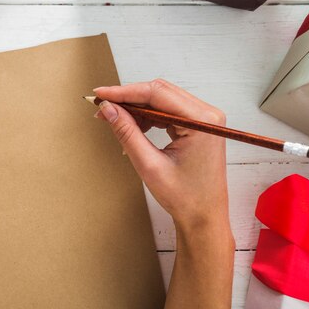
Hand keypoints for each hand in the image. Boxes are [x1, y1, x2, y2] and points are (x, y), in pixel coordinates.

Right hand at [93, 80, 229, 232]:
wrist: (204, 216)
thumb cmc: (186, 197)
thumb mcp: (149, 165)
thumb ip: (128, 133)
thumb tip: (109, 110)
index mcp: (202, 121)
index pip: (156, 93)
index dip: (124, 92)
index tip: (101, 94)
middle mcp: (207, 114)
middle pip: (159, 92)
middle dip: (128, 98)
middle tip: (103, 107)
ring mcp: (203, 119)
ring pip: (162, 100)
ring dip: (136, 108)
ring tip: (113, 119)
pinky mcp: (198, 125)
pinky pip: (167, 111)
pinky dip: (147, 117)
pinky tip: (132, 127)